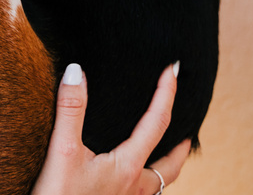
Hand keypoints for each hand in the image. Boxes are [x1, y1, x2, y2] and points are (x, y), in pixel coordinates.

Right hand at [31, 63, 189, 194]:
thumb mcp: (62, 151)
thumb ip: (70, 109)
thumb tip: (76, 71)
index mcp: (127, 167)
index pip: (156, 122)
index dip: (167, 93)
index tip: (174, 69)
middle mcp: (135, 187)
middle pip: (172, 164)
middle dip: (183, 144)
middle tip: (190, 127)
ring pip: (159, 184)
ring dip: (168, 166)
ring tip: (167, 152)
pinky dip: (148, 184)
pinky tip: (132, 181)